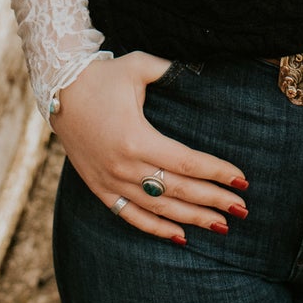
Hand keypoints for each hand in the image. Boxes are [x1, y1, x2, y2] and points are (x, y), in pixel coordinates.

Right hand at [52, 52, 249, 241]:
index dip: (216, 172)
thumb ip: (170, 68)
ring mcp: (111, 182)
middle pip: (179, 190)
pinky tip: (181, 237)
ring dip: (192, 219)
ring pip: (159, 208)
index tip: (241, 179)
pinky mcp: (101, 190)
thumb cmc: (103, 76)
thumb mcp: (138, 65)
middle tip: (242, 209)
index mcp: (137, 138)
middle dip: (213, 200)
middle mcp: (125, 166)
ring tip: (221, 226)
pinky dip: (157, 229)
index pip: (186, 162)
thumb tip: (200, 67)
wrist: (59, 92)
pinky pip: (132, 217)